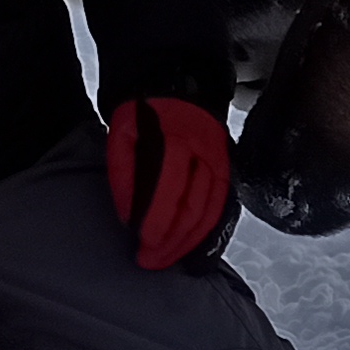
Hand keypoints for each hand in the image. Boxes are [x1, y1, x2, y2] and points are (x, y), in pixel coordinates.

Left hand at [106, 96, 236, 270]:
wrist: (174, 88)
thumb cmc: (141, 118)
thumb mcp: (121, 138)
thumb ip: (125, 177)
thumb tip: (131, 220)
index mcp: (172, 137)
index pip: (166, 187)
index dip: (155, 220)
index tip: (142, 245)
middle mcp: (204, 150)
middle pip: (193, 204)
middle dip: (172, 240)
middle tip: (152, 261)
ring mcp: (221, 159)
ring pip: (212, 210)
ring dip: (192, 242)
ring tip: (172, 261)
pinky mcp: (228, 168)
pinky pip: (223, 205)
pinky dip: (212, 232)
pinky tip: (198, 249)